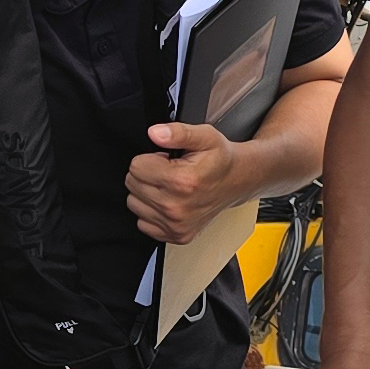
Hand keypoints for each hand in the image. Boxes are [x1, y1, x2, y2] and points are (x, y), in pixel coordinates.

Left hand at [127, 121, 244, 244]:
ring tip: (169, 186)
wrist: (237, 180)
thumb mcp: (204, 136)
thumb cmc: (220, 159)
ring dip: (147, 193)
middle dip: (147, 174)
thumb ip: (177, 132)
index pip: (136, 167)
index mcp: (181, 181)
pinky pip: (143, 222)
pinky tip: (169, 201)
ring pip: (134, 203)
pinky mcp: (176, 236)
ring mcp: (176, 225)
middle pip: (132, 185)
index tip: (165, 160)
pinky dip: (151, 211)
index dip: (150, 158)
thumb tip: (155, 133)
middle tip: (169, 172)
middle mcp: (176, 208)